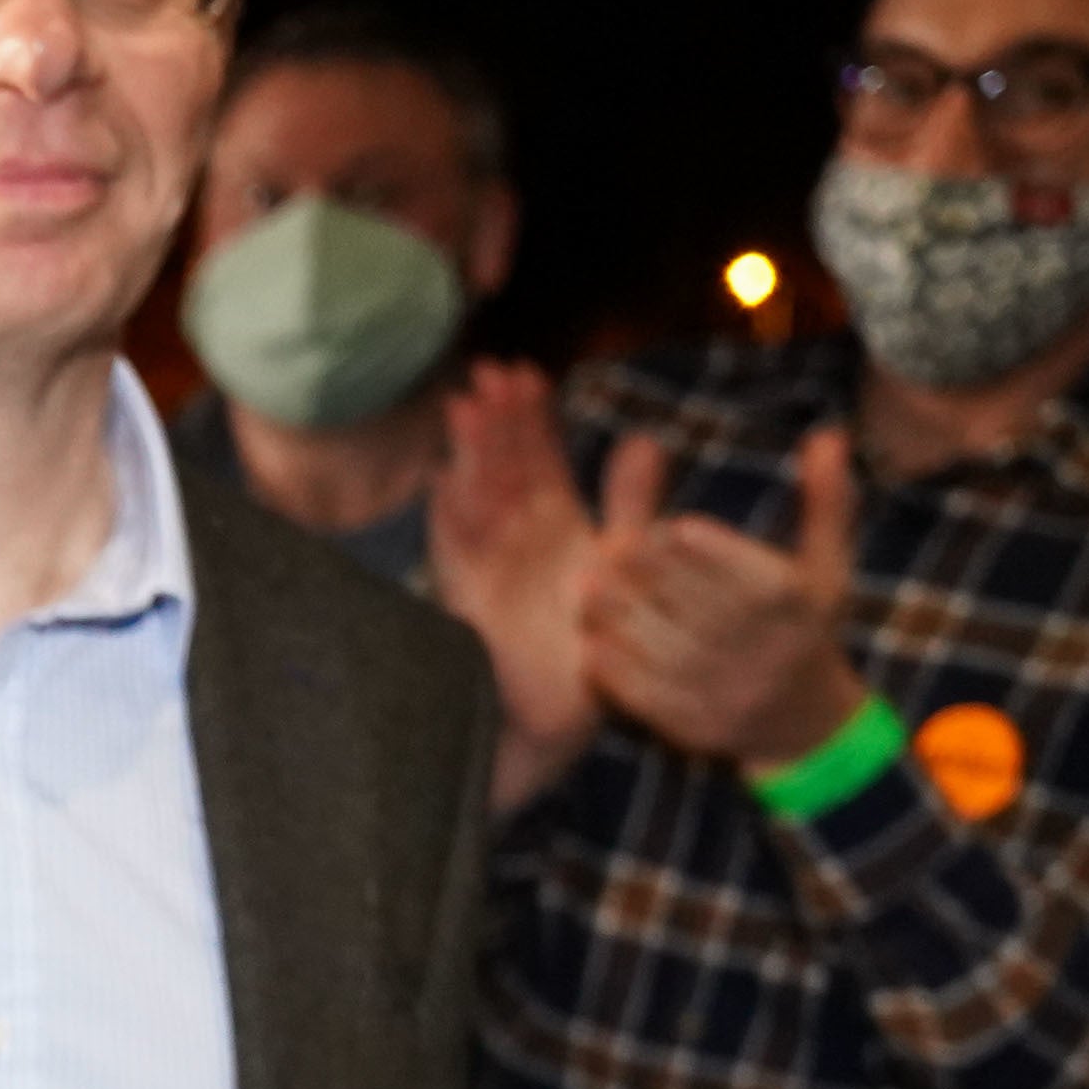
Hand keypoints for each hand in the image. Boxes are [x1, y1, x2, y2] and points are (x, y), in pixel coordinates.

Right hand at [424, 365, 598, 814]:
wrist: (560, 716)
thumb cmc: (590, 642)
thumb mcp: (623, 559)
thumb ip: (630, 501)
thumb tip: (645, 439)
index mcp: (551, 522)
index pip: (537, 457)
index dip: (529, 417)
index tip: (524, 373)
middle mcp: (514, 538)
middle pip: (500, 467)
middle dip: (494, 422)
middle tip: (489, 373)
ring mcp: (488, 566)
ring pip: (475, 499)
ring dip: (467, 458)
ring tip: (463, 410)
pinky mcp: (471, 601)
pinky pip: (457, 556)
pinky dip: (449, 521)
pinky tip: (443, 483)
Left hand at [586, 422, 870, 772]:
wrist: (801, 722)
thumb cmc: (808, 625)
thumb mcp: (829, 565)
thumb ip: (826, 499)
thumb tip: (828, 434)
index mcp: (793, 606)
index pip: (747, 574)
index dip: (706, 550)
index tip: (670, 526)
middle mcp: (759, 650)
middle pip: (697, 605)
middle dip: (652, 575)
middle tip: (609, 544)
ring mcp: (722, 689)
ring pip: (662, 647)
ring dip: (622, 615)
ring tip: (589, 583)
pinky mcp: (690, 723)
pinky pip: (644, 692)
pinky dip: (615, 664)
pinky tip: (591, 636)